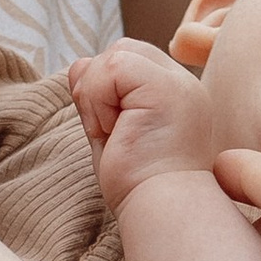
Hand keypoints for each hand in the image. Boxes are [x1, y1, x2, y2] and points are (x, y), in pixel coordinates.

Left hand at [67, 40, 214, 210]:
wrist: (163, 211)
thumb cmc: (140, 186)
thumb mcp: (111, 132)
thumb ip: (97, 97)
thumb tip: (78, 63)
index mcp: (174, 94)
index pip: (130, 61)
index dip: (105, 87)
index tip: (111, 130)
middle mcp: (182, 83)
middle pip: (122, 49)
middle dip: (98, 86)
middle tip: (107, 131)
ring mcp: (178, 82)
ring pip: (115, 54)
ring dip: (95, 96)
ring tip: (113, 133)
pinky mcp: (165, 87)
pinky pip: (113, 65)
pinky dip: (98, 99)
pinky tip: (114, 130)